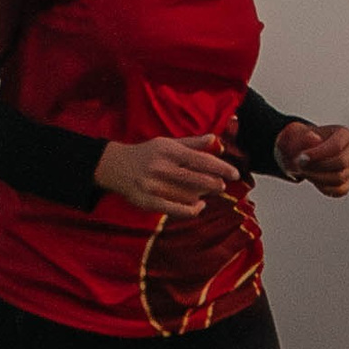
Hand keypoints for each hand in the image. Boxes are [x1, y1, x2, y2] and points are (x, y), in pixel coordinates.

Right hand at [93, 135, 237, 217]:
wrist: (114, 166)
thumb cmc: (146, 154)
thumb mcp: (167, 143)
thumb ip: (192, 143)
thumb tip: (214, 138)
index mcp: (169, 151)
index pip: (201, 160)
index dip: (221, 167)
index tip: (235, 173)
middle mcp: (161, 167)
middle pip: (196, 178)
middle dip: (214, 183)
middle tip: (223, 185)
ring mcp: (154, 186)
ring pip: (187, 195)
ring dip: (203, 195)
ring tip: (210, 193)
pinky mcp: (148, 201)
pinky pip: (174, 209)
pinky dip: (191, 210)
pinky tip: (199, 206)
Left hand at [274, 121, 348, 197]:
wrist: (300, 153)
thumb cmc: (300, 142)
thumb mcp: (296, 134)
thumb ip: (303, 135)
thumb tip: (314, 138)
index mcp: (343, 134)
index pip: (337, 145)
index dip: (319, 153)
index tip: (302, 157)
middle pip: (342, 162)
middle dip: (318, 166)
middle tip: (300, 165)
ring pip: (340, 178)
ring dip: (318, 177)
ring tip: (304, 172)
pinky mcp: (346, 182)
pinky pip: (340, 190)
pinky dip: (324, 188)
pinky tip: (313, 179)